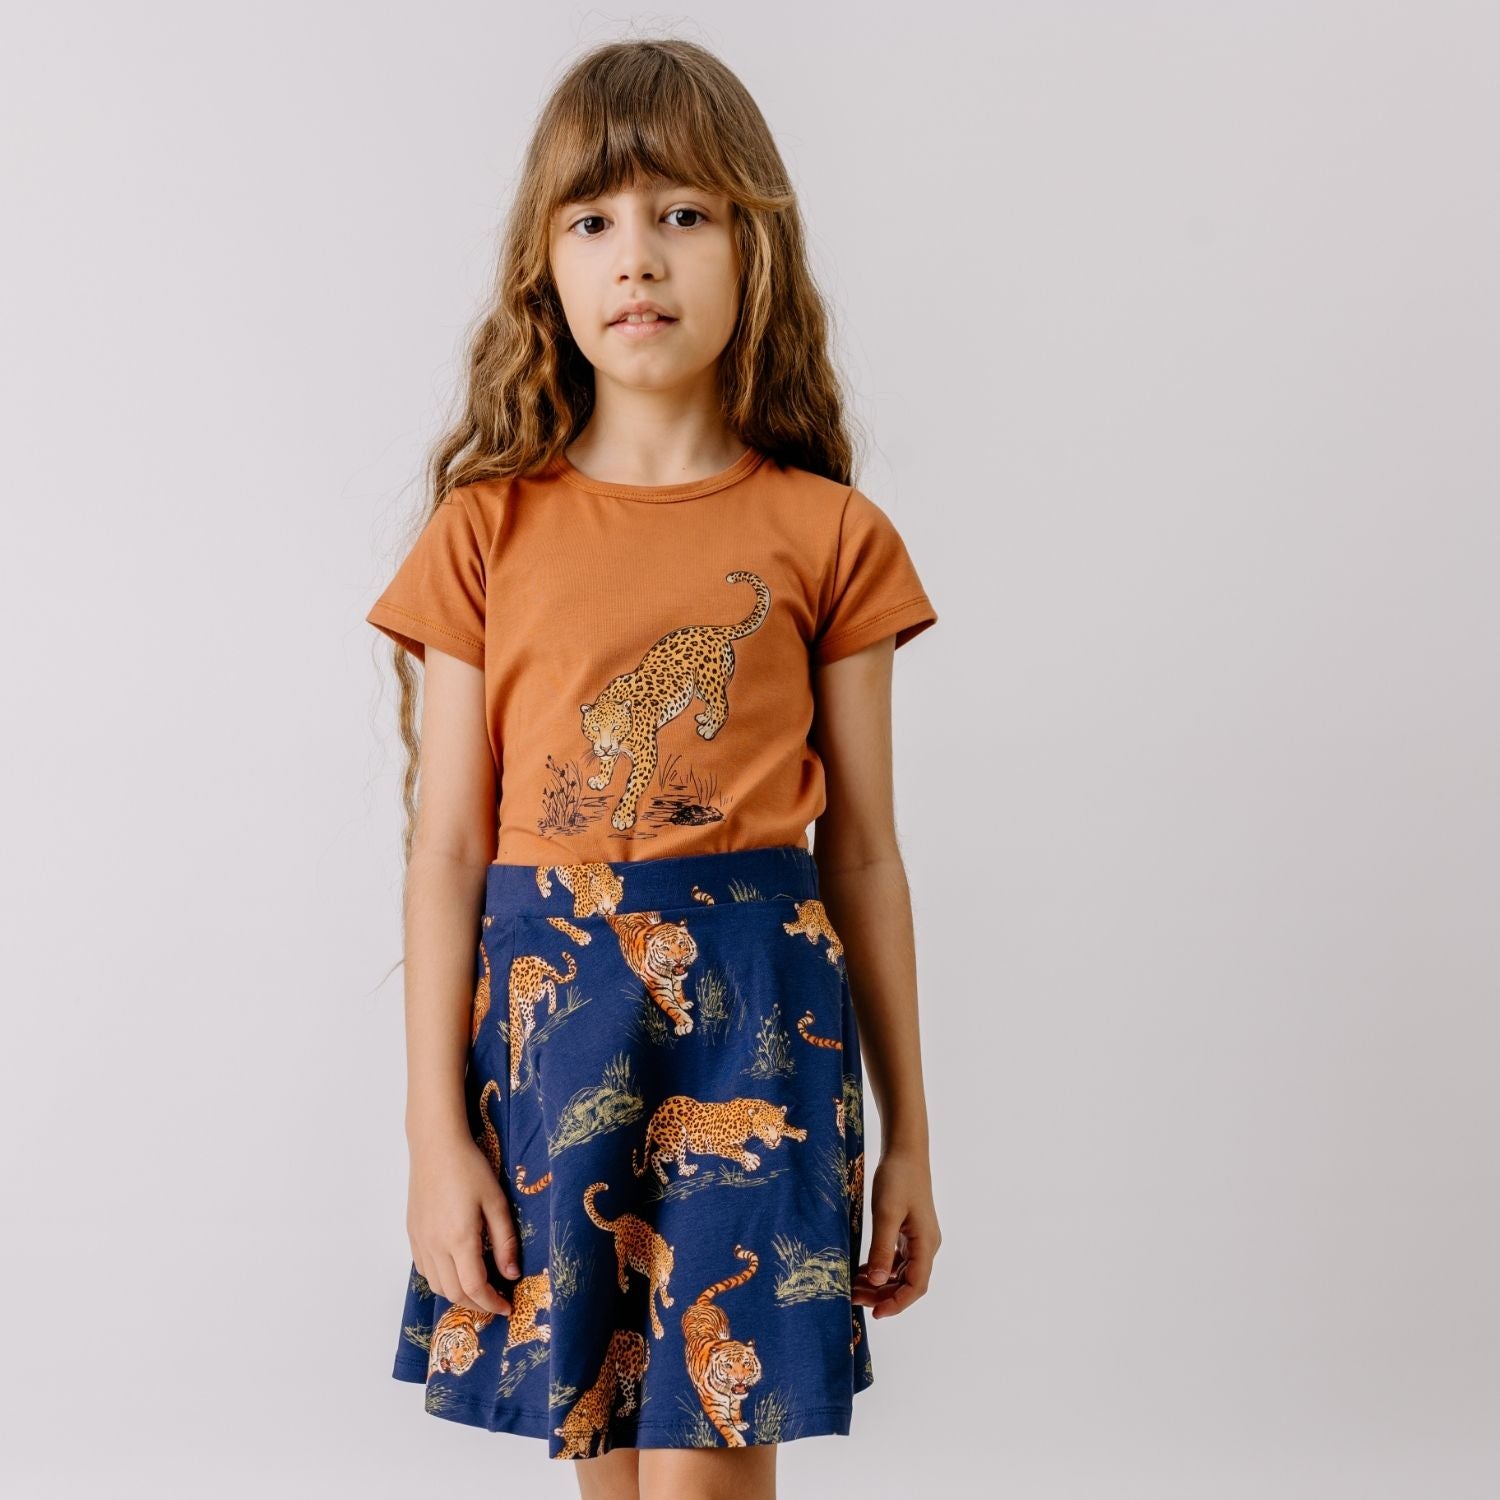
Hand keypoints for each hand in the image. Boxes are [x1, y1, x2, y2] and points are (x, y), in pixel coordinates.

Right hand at [407, 1132, 520, 1317]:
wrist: (436, 1146)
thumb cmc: (470, 1168)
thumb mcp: (496, 1202)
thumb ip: (505, 1241)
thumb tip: (512, 1274)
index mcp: (458, 1239)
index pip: (474, 1287)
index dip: (492, 1303)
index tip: (507, 1306)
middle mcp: (435, 1246)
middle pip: (453, 1293)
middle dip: (477, 1304)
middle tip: (496, 1301)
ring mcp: (420, 1241)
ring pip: (436, 1285)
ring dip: (458, 1294)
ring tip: (479, 1287)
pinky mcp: (412, 1234)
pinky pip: (424, 1270)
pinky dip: (441, 1280)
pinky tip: (456, 1269)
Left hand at [852, 1145, 939, 1318]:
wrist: (905, 1152)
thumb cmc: (897, 1178)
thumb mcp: (886, 1213)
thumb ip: (882, 1248)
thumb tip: (878, 1282)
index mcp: (926, 1244)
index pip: (916, 1286)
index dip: (897, 1304)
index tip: (875, 1314)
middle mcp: (926, 1245)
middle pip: (908, 1283)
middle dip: (883, 1295)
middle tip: (853, 1297)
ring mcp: (918, 1239)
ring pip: (901, 1273)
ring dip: (880, 1283)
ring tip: (854, 1287)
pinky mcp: (909, 1231)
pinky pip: (897, 1259)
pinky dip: (881, 1268)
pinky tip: (862, 1271)